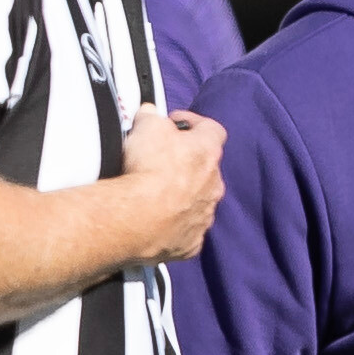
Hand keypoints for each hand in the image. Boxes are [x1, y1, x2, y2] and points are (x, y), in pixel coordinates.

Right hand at [117, 106, 226, 264]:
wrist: (138, 217)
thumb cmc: (147, 169)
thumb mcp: (147, 126)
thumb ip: (152, 116)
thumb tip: (151, 113)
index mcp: (208, 153)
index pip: (213, 129)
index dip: (194, 122)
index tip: (176, 122)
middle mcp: (215, 185)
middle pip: (207, 168)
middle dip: (187, 162)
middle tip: (160, 161)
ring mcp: (206, 215)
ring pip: (199, 201)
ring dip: (181, 195)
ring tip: (153, 194)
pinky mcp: (192, 241)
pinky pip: (187, 230)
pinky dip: (174, 224)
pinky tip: (154, 221)